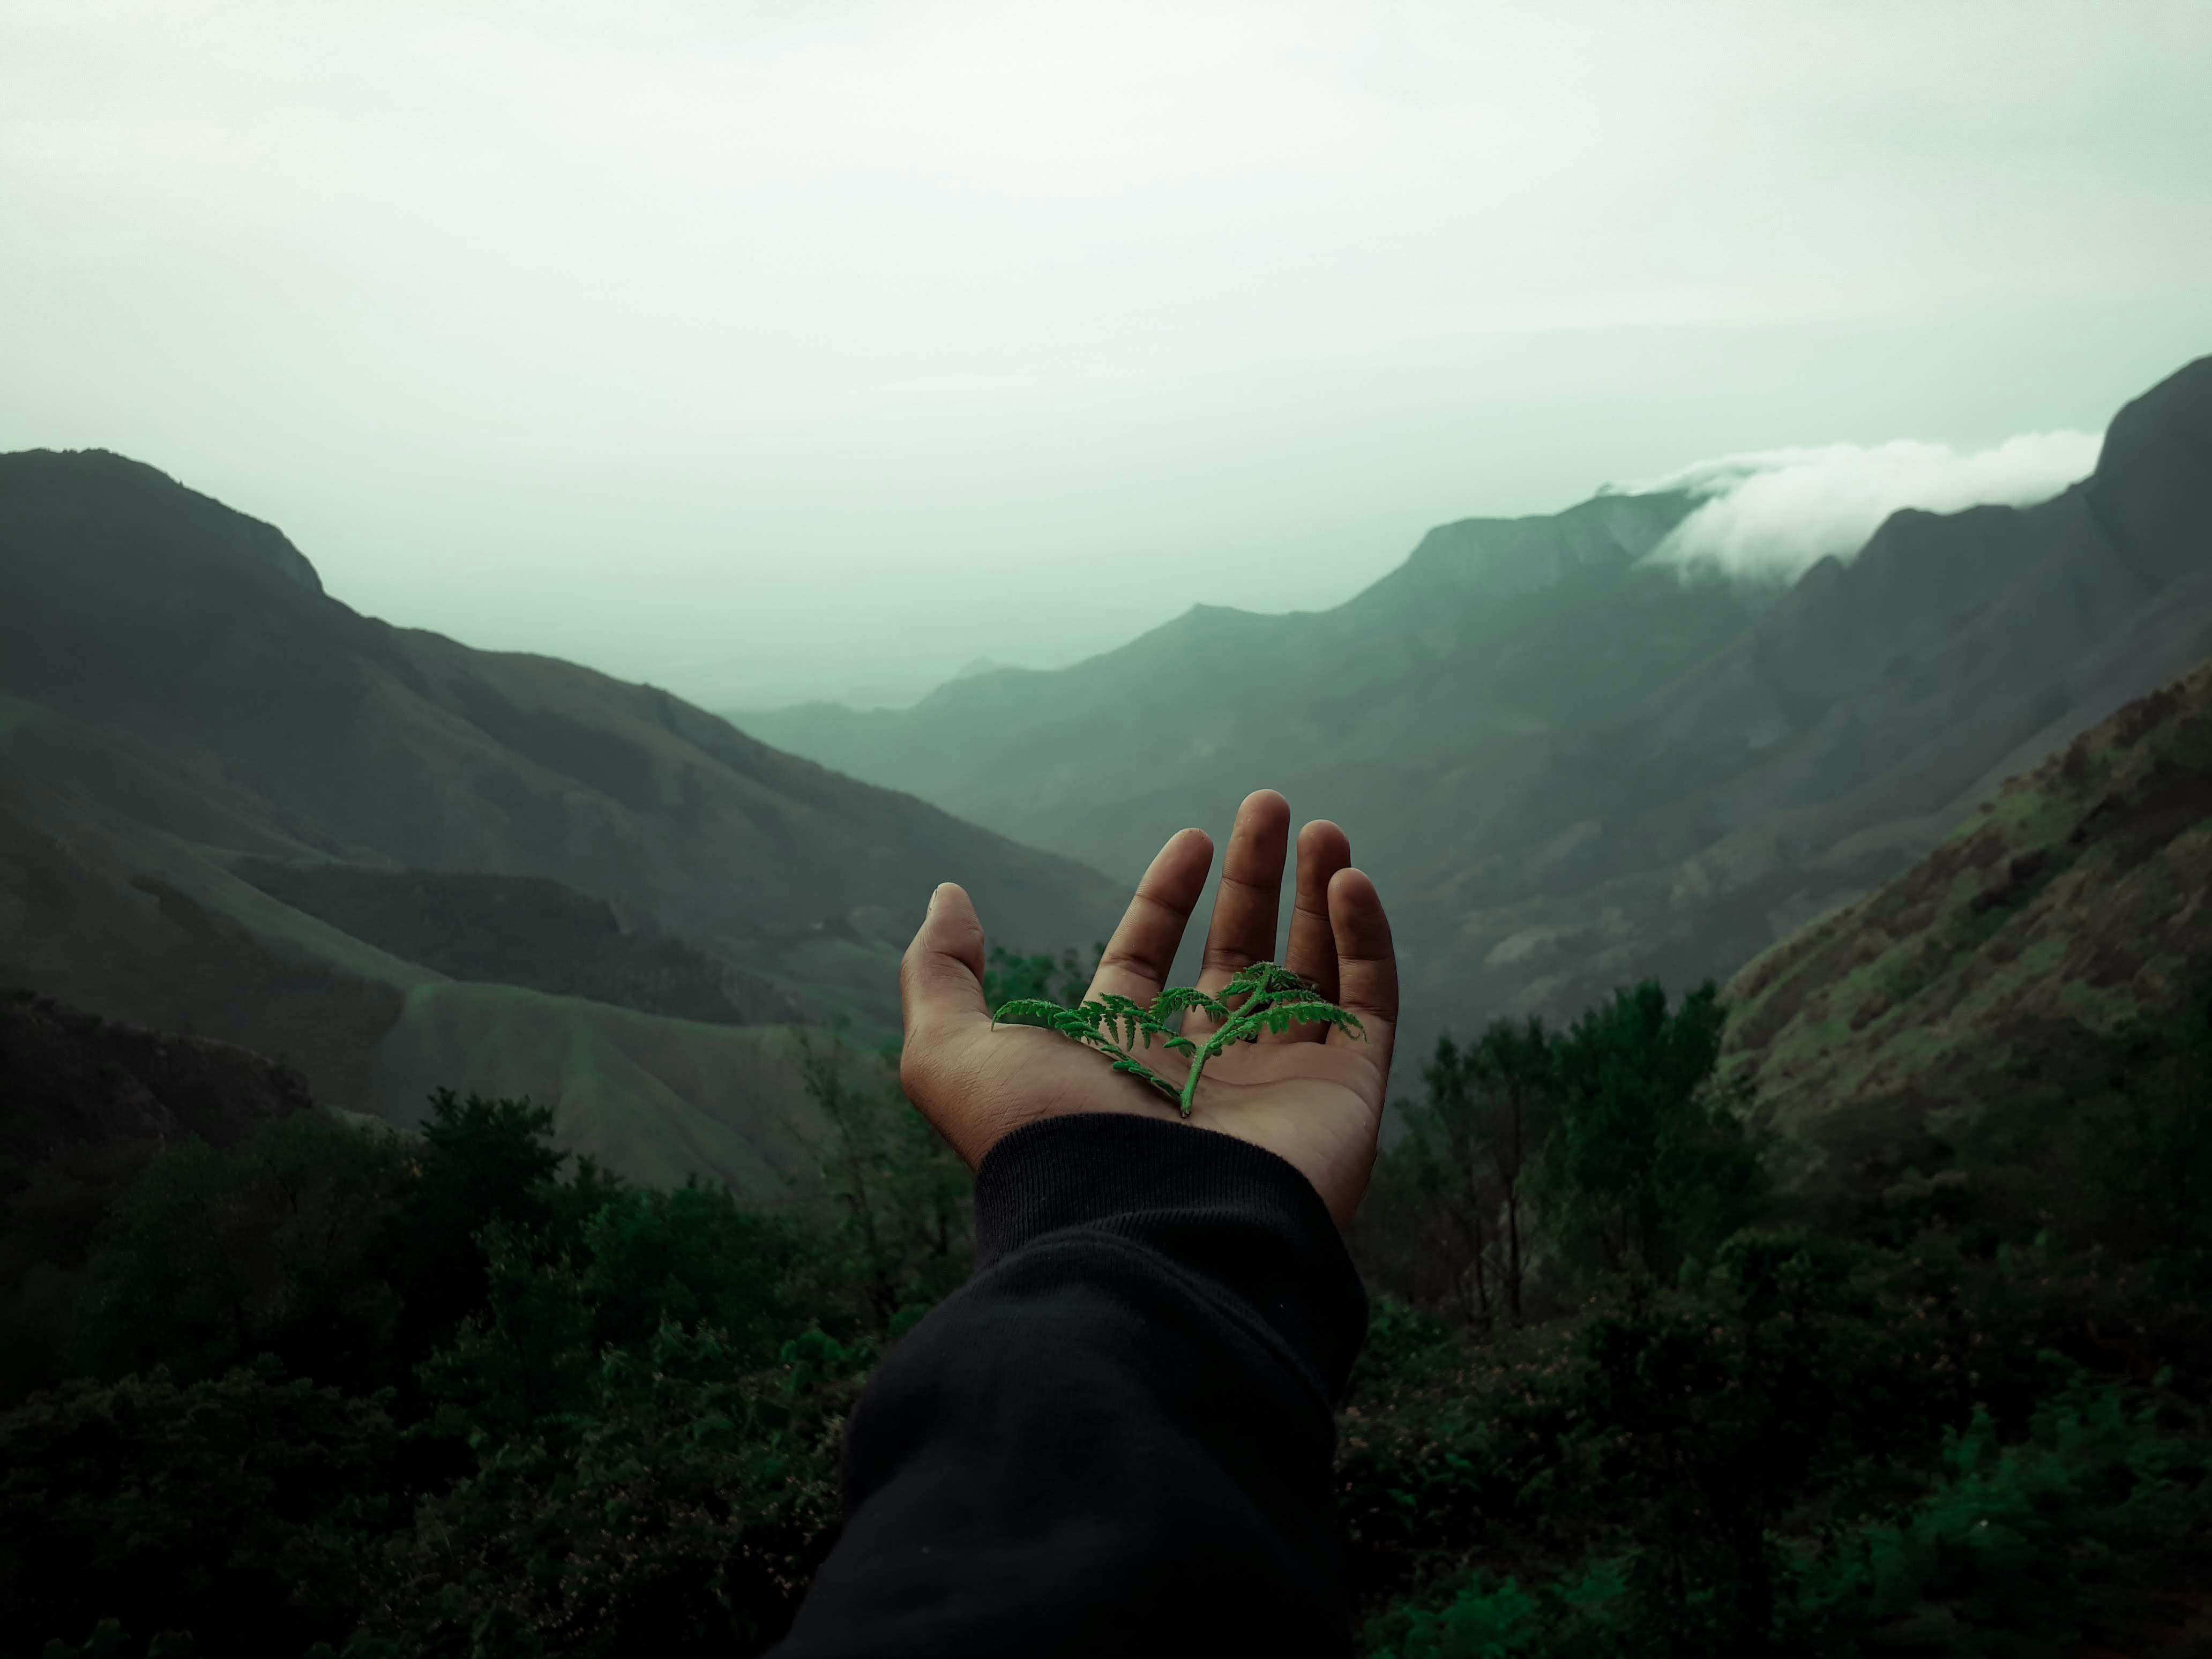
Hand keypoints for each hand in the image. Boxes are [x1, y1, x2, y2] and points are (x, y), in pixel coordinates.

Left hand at [898, 789, 1397, 1224]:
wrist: (1143, 1228)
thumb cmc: (1048, 1144)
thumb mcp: (953, 1055)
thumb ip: (942, 974)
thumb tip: (949, 897)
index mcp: (1123, 1058)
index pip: (1151, 959)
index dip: (1168, 896)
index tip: (1192, 838)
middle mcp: (1204, 1068)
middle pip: (1237, 952)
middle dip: (1253, 878)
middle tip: (1267, 803)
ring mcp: (1280, 1081)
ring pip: (1311, 969)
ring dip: (1319, 895)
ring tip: (1326, 828)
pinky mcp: (1346, 1093)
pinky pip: (1368, 1002)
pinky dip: (1365, 938)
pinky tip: (1348, 879)